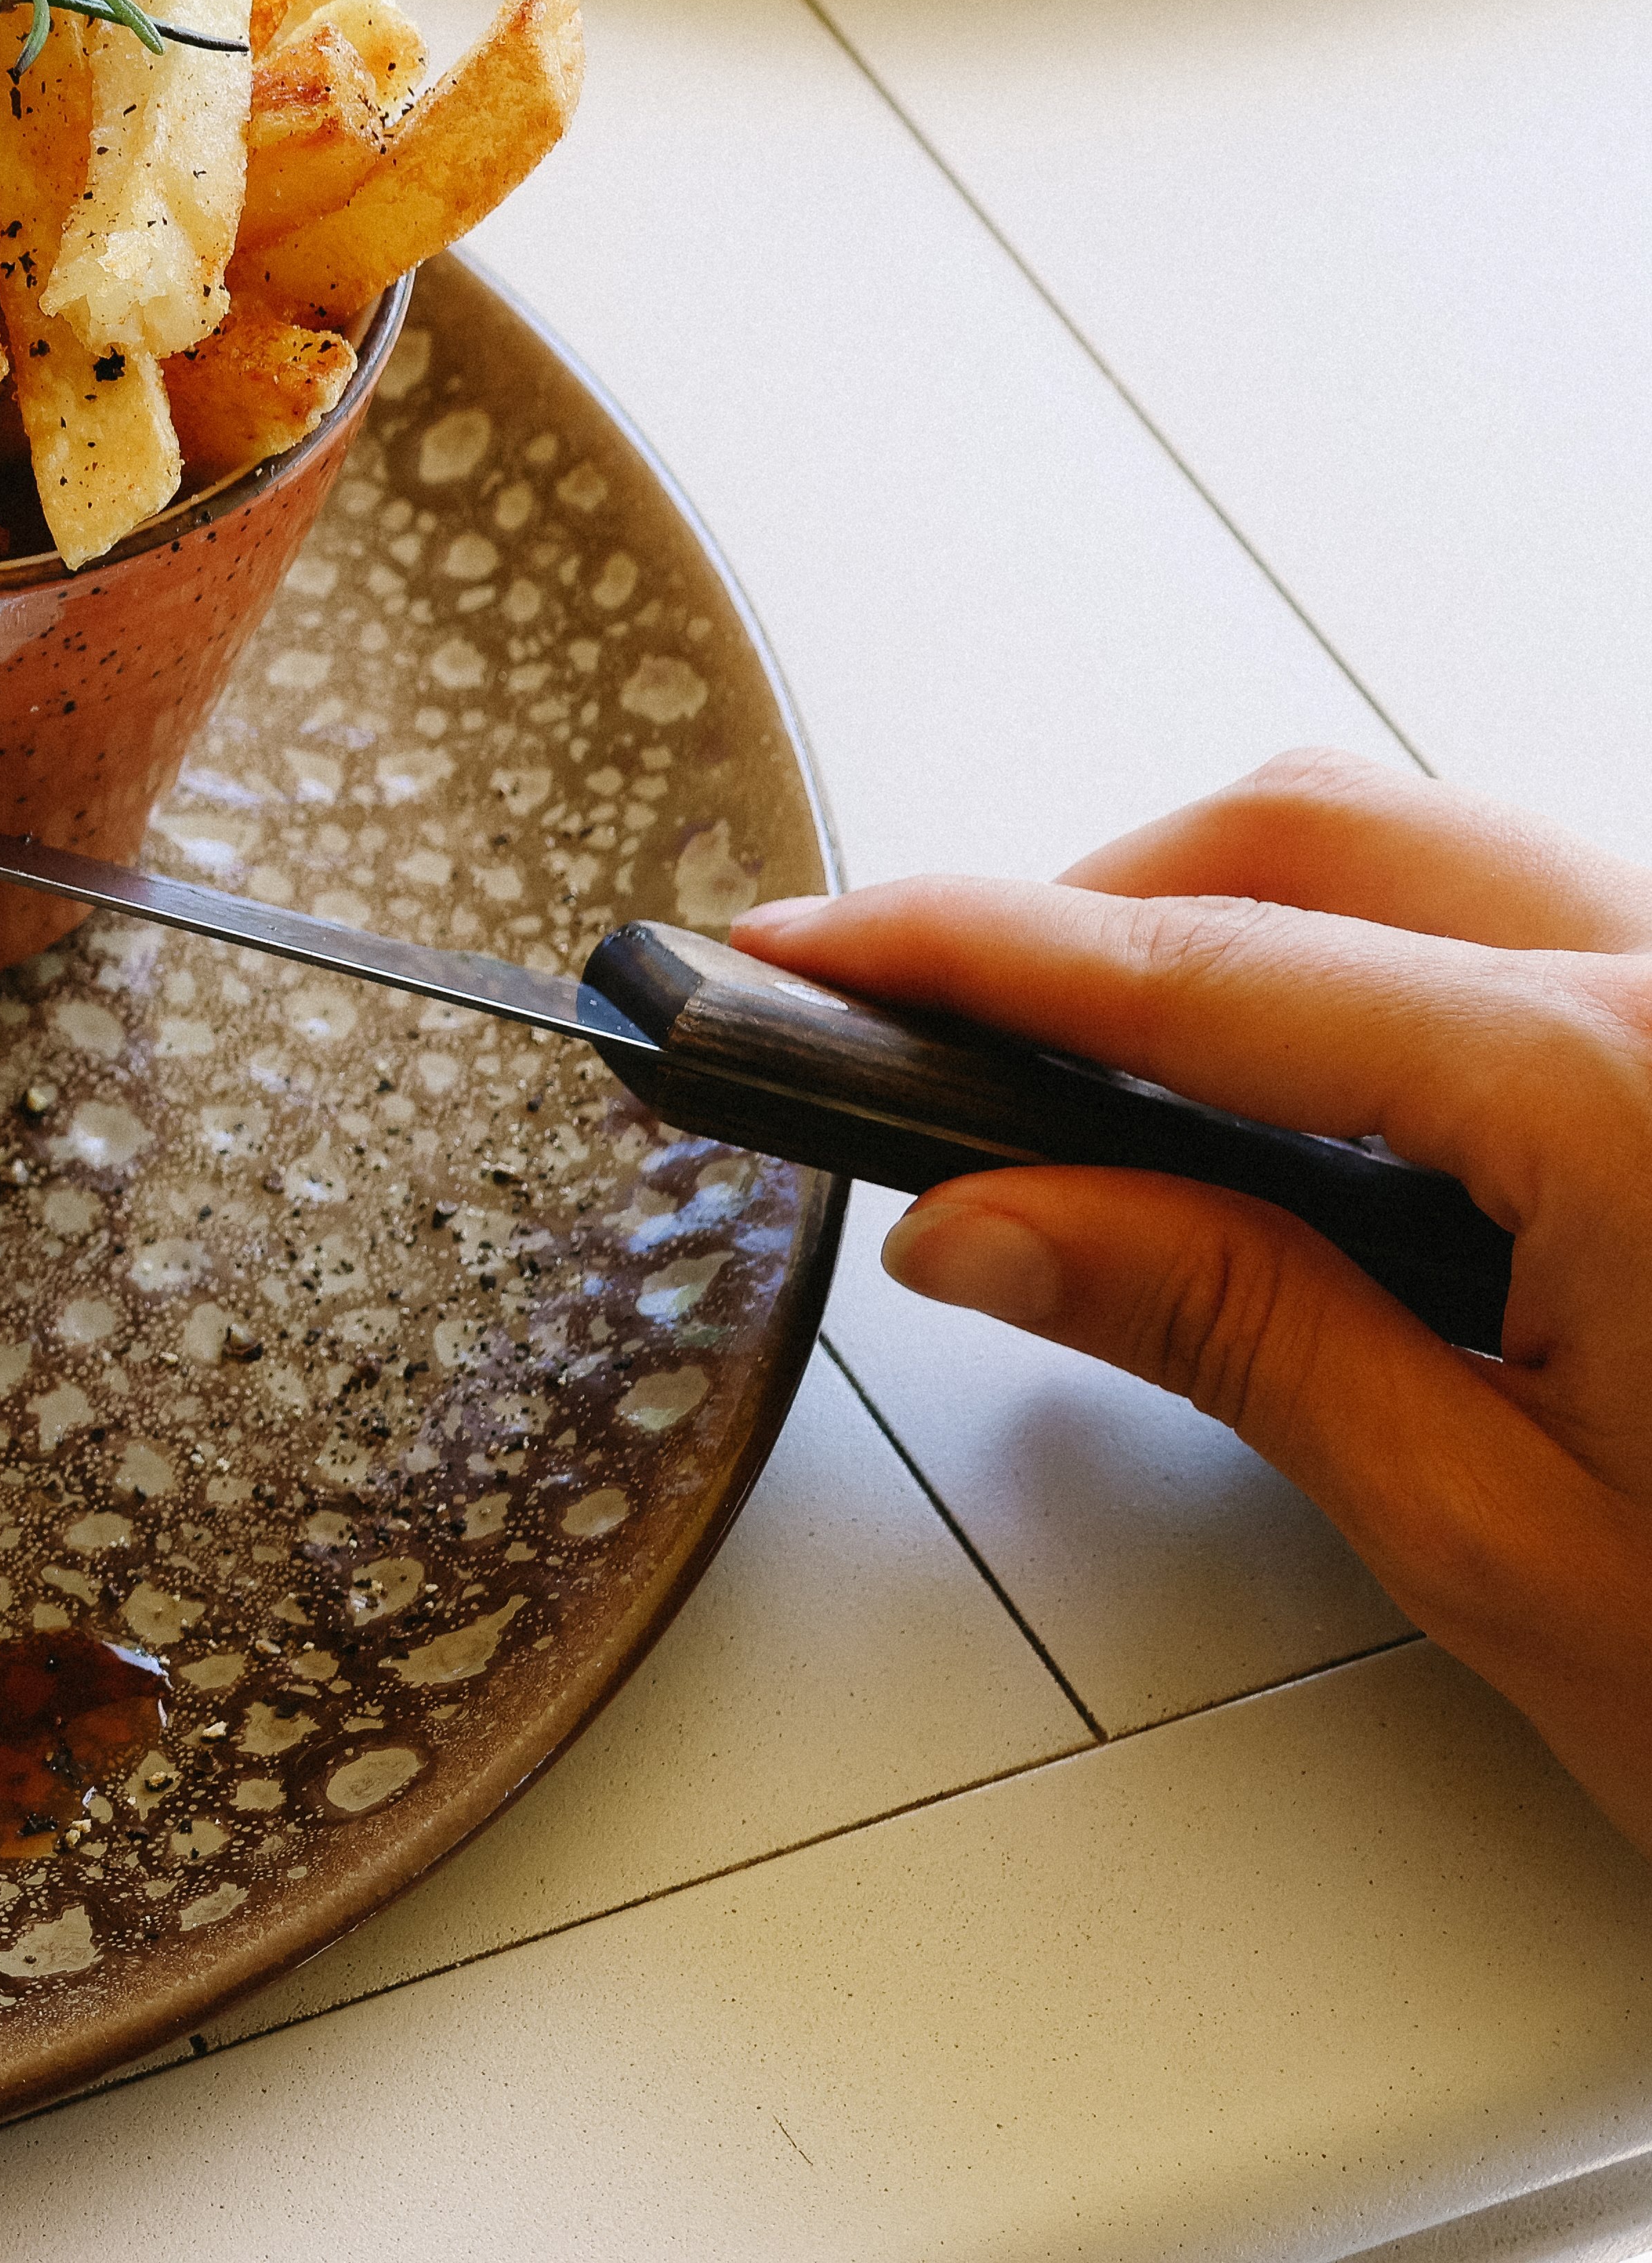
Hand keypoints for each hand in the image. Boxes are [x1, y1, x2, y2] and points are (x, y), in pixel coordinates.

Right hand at [734, 749, 1651, 1853]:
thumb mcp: (1507, 1543)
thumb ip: (1231, 1332)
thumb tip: (1000, 1218)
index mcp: (1635, 1096)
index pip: (1204, 971)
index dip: (964, 947)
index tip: (810, 943)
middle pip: (1319, 837)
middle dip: (1092, 906)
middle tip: (919, 1026)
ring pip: (1441, 860)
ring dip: (1246, 939)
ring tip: (1096, 1090)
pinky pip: (1548, 934)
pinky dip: (1383, 984)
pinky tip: (1306, 1116)